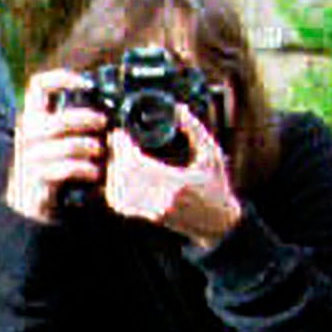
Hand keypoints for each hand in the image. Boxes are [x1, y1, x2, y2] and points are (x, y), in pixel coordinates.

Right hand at [3, 70, 107, 223]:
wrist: (31, 206)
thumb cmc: (53, 169)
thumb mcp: (58, 142)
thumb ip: (74, 126)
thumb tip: (107, 113)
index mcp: (33, 119)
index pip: (38, 87)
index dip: (61, 78)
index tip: (85, 84)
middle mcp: (27, 136)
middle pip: (58, 119)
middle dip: (85, 120)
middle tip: (104, 123)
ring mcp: (30, 160)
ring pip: (64, 146)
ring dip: (89, 148)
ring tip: (103, 154)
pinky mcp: (37, 182)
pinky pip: (63, 170)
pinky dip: (84, 170)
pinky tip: (95, 174)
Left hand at [100, 103, 238, 247]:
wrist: (220, 223)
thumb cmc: (217, 187)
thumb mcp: (212, 155)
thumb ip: (196, 131)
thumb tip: (179, 109)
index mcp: (177, 184)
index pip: (138, 165)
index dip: (123, 148)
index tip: (120, 134)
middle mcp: (161, 200)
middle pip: (122, 177)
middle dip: (114, 156)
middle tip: (114, 141)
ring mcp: (153, 211)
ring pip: (118, 192)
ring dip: (112, 172)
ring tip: (116, 156)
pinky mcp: (149, 218)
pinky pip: (123, 206)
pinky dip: (114, 190)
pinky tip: (116, 177)